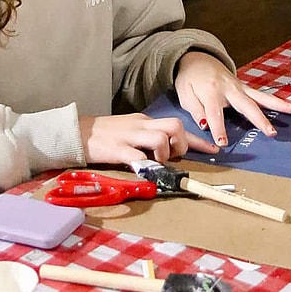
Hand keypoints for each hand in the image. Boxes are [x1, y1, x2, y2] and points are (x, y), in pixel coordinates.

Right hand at [78, 112, 217, 165]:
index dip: (198, 140)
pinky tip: (144, 170)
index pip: (177, 126)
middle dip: (181, 144)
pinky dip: (146, 165)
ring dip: (165, 154)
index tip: (214, 149)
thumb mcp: (130, 131)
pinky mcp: (117, 149)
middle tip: (172, 157)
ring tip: (156, 163)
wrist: (76, 132)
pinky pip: (137, 156)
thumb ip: (147, 138)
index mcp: (146, 121)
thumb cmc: (104, 135)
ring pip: (161, 137)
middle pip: (175, 125)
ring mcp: (129, 136)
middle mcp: (142, 125)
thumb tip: (165, 151)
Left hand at [175, 50, 290, 145]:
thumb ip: (195, 109)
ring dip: (279, 105)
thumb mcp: (185, 93)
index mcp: (211, 91)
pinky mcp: (246, 88)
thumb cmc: (190, 79)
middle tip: (271, 132)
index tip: (223, 142)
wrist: (198, 59)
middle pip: (246, 105)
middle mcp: (229, 89)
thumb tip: (205, 125)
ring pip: (261, 97)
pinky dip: (277, 101)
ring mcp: (240, 87)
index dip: (219, 128)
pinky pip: (263, 95)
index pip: (215, 113)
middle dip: (259, 119)